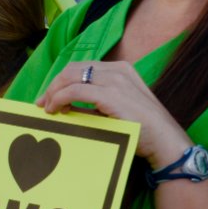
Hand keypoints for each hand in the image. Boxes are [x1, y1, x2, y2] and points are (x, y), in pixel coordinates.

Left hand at [35, 62, 193, 168]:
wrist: (164, 141)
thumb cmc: (143, 129)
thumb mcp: (116, 108)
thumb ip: (94, 103)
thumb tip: (65, 106)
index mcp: (122, 70)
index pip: (82, 67)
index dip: (61, 81)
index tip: (49, 98)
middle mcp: (118, 70)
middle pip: (73, 69)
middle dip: (54, 85)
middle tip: (43, 103)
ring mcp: (116, 81)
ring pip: (70, 76)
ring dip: (54, 92)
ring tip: (49, 108)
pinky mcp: (111, 95)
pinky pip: (74, 91)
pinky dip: (59, 99)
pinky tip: (56, 110)